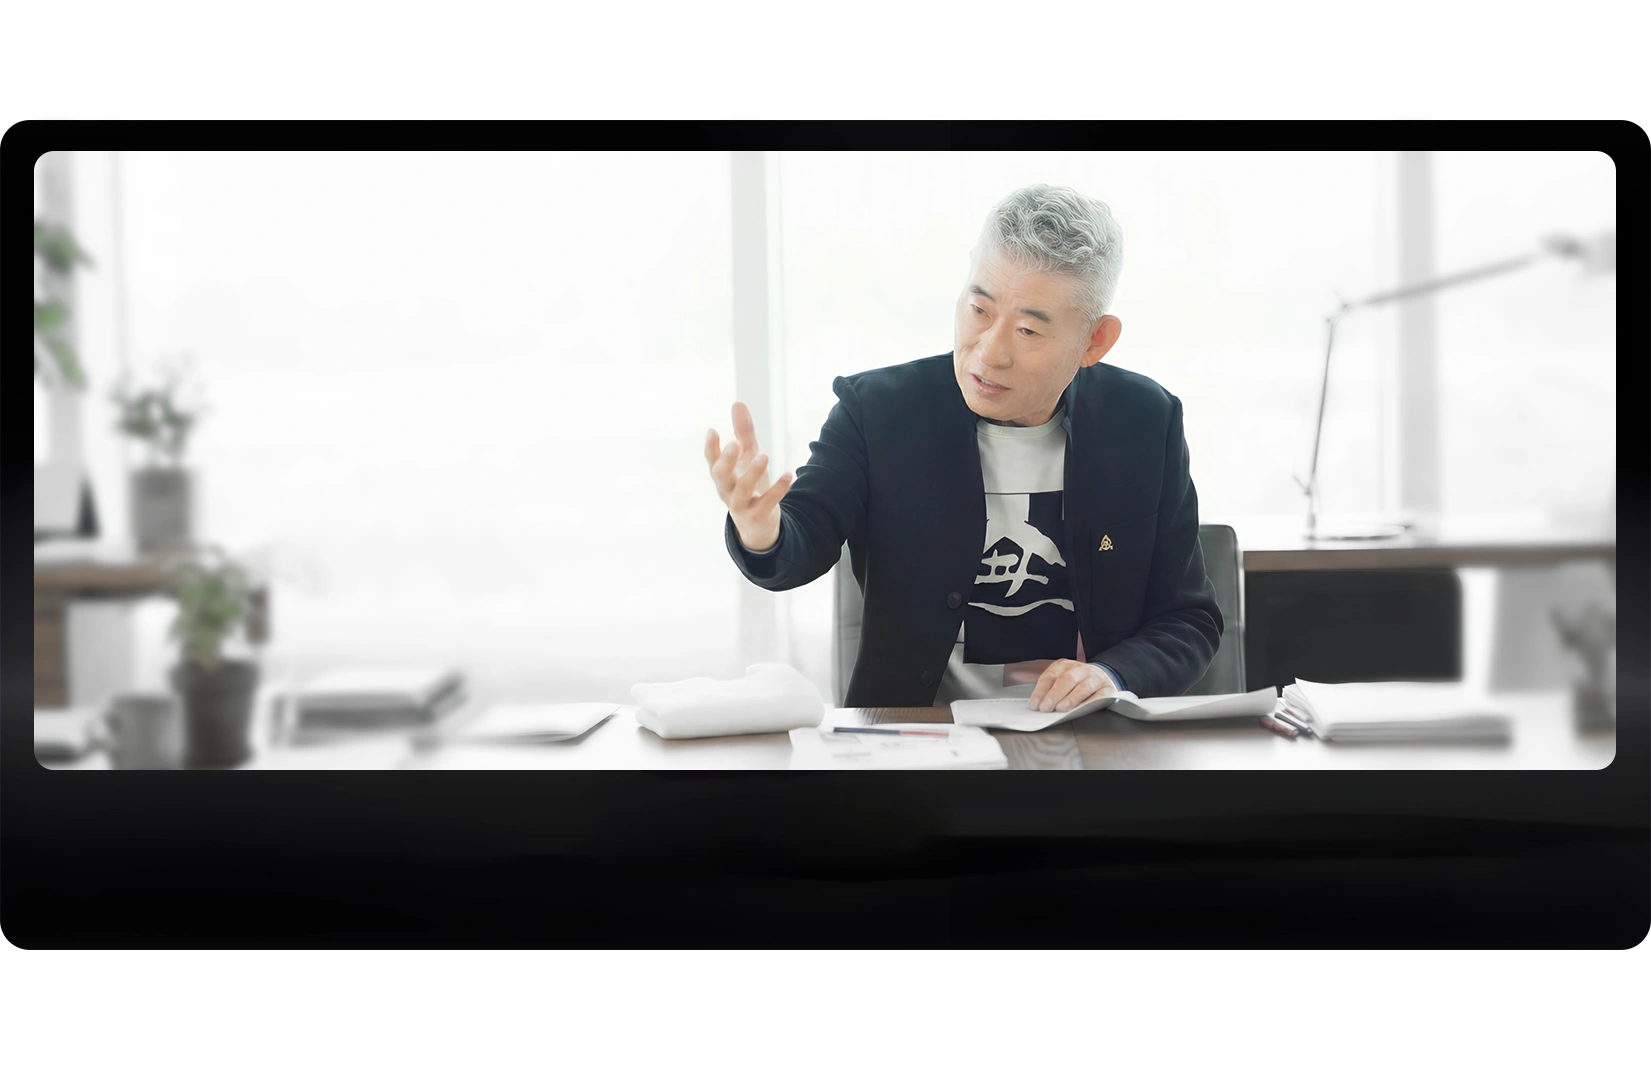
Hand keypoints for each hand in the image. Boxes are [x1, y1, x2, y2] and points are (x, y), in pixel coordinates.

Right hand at [705, 401, 793, 552]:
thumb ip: (743, 433)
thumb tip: (738, 403)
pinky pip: (767, 502)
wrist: (757, 525)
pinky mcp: (758, 515)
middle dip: (726, 460)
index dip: (711, 448)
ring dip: (752, 472)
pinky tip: (789, 474)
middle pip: (721, 476)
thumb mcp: (747, 457)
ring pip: (743, 489)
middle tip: (735, 444)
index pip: (711, 461)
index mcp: (722, 476)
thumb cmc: (749, 484)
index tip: (713, 430)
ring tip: (764, 456)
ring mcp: (741, 505)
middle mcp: (727, 491)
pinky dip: (778, 489)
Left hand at [1028, 659, 1117, 712]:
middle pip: (1066, 680)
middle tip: (1046, 707)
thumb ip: (1050, 691)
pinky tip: (1082, 709)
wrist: (1102, 677)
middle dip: (1054, 695)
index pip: (1050, 677)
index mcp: (1063, 666)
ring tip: (1061, 708)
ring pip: (1083, 687)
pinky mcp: (1108, 688)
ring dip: (1071, 699)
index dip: (1041, 691)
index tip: (1035, 704)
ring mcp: (1095, 678)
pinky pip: (1099, 696)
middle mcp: (1080, 669)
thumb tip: (1038, 706)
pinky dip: (1090, 703)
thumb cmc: (1076, 683)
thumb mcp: (1061, 681)